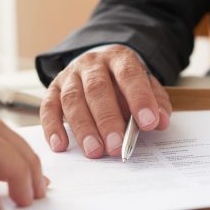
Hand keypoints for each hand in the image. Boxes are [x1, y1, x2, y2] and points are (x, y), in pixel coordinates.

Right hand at [40, 44, 171, 157]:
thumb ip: (156, 102)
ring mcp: (70, 75)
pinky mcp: (53, 89)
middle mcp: (92, 64)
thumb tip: (161, 121)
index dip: (139, 98)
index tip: (148, 123)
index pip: (129, 75)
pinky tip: (61, 145)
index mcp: (119, 58)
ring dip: (83, 128)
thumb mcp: (145, 84)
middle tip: (116, 146)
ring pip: (72, 100)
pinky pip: (48, 107)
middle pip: (97, 89)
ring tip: (95, 151)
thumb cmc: (123, 81)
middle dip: (108, 120)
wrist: (98, 64)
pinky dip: (52, 127)